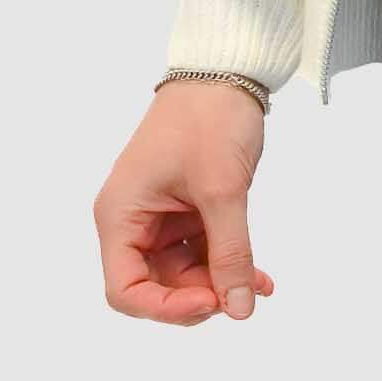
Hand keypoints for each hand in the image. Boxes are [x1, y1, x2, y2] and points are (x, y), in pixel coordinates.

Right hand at [94, 82, 276, 327]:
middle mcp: (133, 220)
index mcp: (121, 215)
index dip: (164, 308)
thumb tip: (239, 309)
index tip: (210, 302)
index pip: (124, 289)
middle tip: (240, 296)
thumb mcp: (222, 190)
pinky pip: (201, 250)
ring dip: (219, 282)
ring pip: (183, 272)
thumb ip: (230, 253)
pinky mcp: (186, 209)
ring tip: (259, 285)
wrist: (227, 71)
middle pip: (155, 285)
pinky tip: (260, 276)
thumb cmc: (209, 118)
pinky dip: (227, 263)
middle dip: (197, 296)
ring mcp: (160, 215)